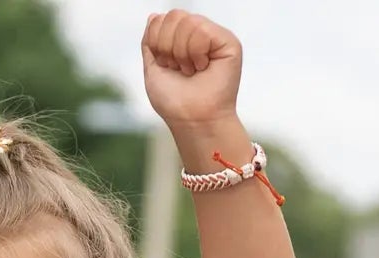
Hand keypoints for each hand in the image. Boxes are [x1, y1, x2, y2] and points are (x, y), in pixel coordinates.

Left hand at [141, 11, 241, 129]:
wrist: (193, 121)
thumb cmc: (175, 103)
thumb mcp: (153, 69)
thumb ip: (150, 41)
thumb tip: (154, 16)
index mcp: (180, 40)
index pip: (161, 19)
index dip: (157, 42)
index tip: (166, 66)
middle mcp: (198, 35)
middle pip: (174, 15)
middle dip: (168, 47)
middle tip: (179, 70)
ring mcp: (214, 37)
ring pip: (187, 21)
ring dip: (182, 53)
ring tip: (192, 71)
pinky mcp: (228, 42)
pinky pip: (201, 30)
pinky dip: (195, 53)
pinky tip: (202, 67)